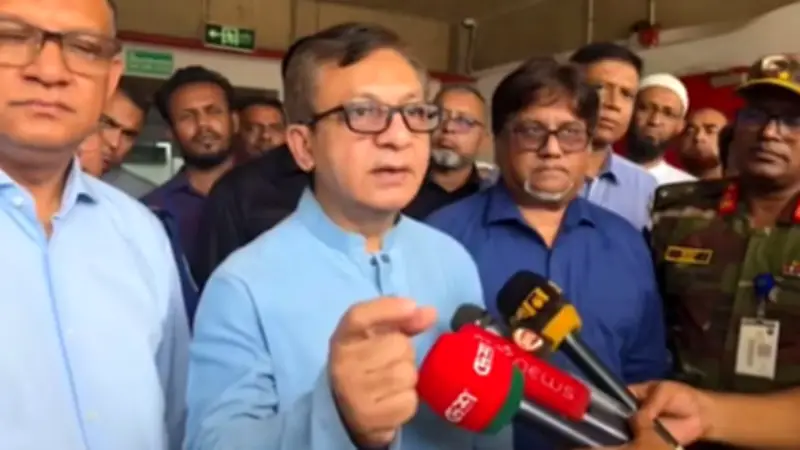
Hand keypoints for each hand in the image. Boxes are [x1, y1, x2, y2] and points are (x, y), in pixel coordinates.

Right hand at [329, 297, 436, 447]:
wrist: (347, 413)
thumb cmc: (368, 366)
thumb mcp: (377, 338)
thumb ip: (403, 322)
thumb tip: (430, 312)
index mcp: (342, 340)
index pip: (358, 316)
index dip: (388, 308)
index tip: (412, 306)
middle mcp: (342, 365)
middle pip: (397, 345)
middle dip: (405, 353)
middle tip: (392, 362)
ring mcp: (353, 394)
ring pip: (406, 374)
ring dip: (408, 378)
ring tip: (393, 383)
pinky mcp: (368, 418)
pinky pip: (409, 401)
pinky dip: (408, 400)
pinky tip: (393, 400)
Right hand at [575, 381, 711, 449]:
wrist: (703, 417)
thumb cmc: (683, 398)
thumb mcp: (665, 392)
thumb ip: (651, 404)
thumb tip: (637, 418)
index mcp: (633, 396)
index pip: (614, 400)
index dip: (604, 405)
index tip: (592, 411)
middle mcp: (631, 412)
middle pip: (614, 418)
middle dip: (607, 423)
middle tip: (596, 430)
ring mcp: (638, 429)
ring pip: (622, 433)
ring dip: (616, 436)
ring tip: (604, 440)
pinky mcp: (647, 443)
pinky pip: (635, 444)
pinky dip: (629, 445)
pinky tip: (619, 446)